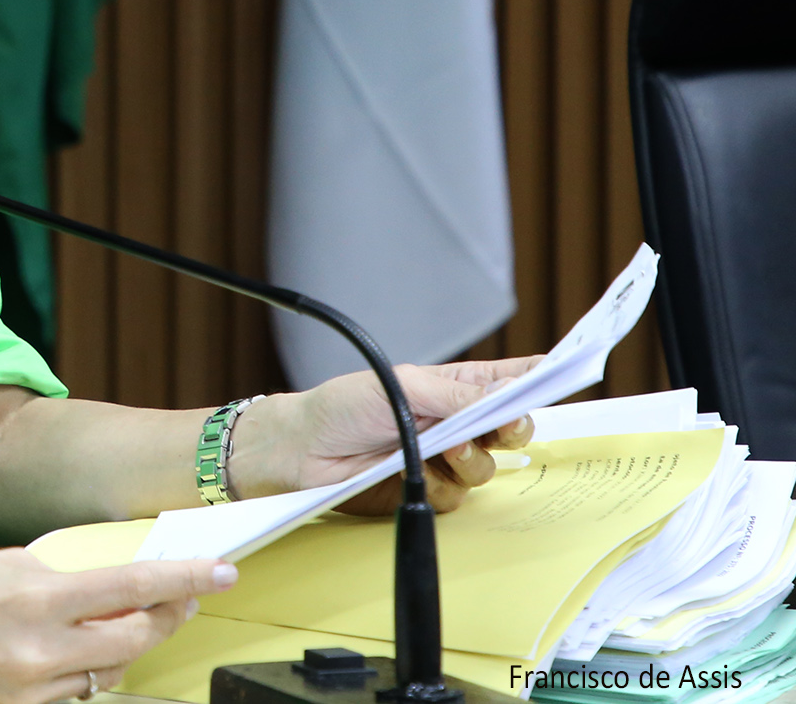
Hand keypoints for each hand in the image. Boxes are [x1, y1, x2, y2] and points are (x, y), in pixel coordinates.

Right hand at [0, 547, 233, 703]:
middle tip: (182, 595)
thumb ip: (59, 571)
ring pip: (110, 669)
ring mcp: (32, 688)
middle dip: (168, 614)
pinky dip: (88, 669)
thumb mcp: (1, 563)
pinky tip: (81, 649)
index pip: (131, 586)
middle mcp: (40, 646)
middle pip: (135, 636)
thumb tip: (110, 575)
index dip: (183, 579)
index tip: (218, 570)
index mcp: (36, 594)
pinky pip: (76, 692)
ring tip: (132, 618)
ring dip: (129, 643)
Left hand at [231, 355, 542, 514]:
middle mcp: (456, 423)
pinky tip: (412, 471)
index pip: (509, 381)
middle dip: (510, 428)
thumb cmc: (343, 406)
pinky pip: (458, 497)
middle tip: (499, 425)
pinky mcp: (429, 490)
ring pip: (488, 469)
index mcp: (453, 387)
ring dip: (467, 459)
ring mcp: (444, 458)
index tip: (567, 372)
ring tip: (437, 446)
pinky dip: (440, 483)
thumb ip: (457, 395)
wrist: (303, 451)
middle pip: (512, 430)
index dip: (540, 379)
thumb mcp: (403, 387)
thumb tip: (506, 400)